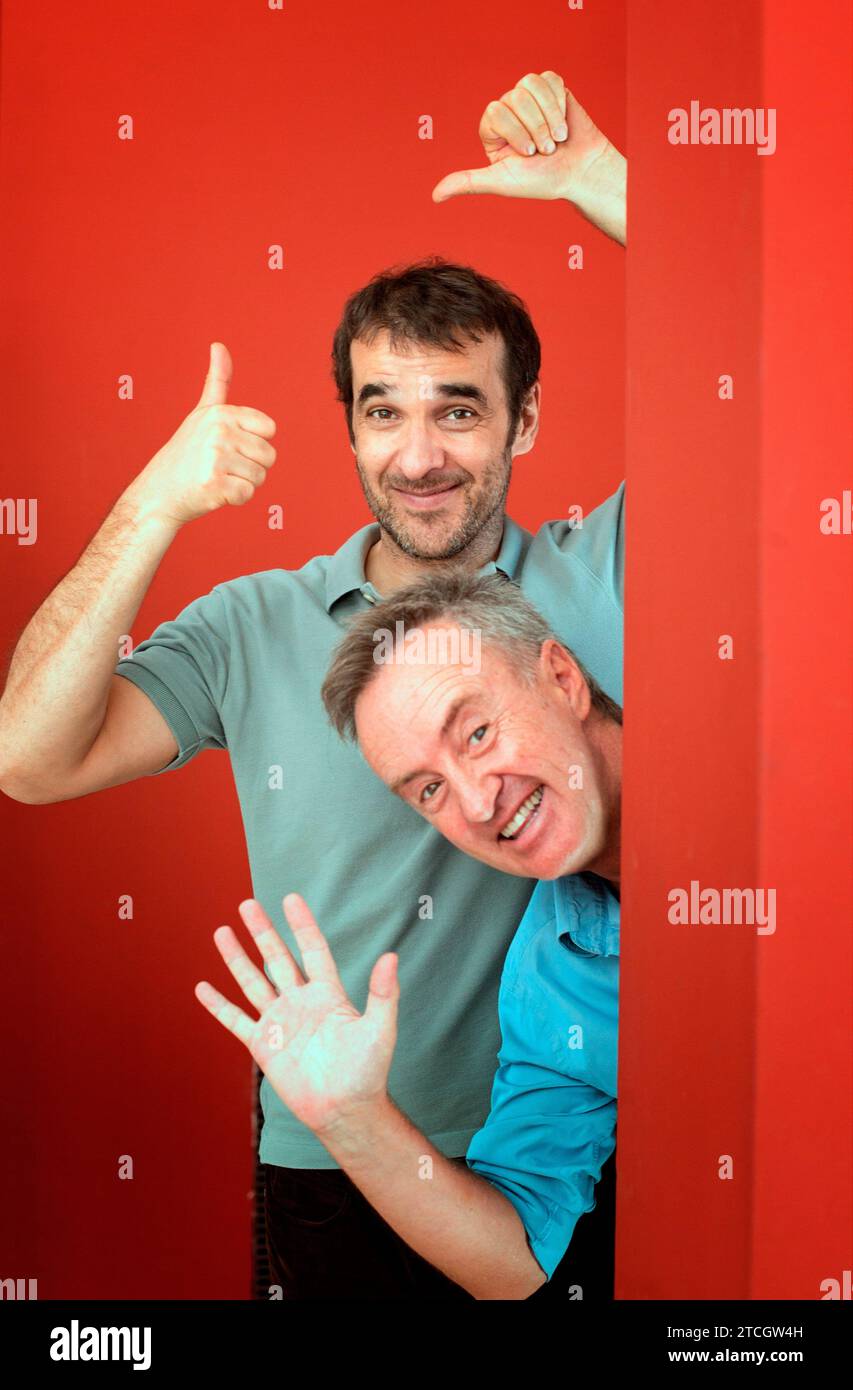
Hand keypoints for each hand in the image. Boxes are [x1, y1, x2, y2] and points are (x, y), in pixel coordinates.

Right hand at [121, 342, 276, 528]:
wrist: (158, 493)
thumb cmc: (186, 454)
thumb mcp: (201, 413)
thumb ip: (217, 381)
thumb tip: (218, 345)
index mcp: (221, 413)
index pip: (269, 430)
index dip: (254, 443)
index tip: (230, 446)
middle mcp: (219, 431)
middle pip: (269, 456)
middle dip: (250, 467)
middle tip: (221, 467)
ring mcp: (216, 458)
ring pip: (260, 477)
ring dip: (243, 484)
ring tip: (216, 478)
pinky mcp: (214, 484)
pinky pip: (248, 494)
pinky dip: (235, 499)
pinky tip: (214, 493)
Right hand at [194, 894, 399, 1135]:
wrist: (344, 1110)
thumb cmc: (367, 1071)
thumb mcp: (379, 1028)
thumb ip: (384, 993)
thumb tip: (392, 956)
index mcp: (328, 993)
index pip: (312, 949)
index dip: (302, 924)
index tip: (291, 898)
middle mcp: (301, 1002)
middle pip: (277, 959)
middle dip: (262, 931)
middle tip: (247, 904)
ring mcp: (279, 1021)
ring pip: (252, 982)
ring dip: (237, 959)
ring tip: (221, 932)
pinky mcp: (263, 1045)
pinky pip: (236, 1020)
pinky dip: (218, 1005)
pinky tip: (202, 988)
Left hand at [432, 70, 625, 243]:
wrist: (582, 172)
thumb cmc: (543, 180)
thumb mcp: (502, 182)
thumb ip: (468, 182)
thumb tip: (435, 196)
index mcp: (492, 130)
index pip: (494, 112)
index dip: (516, 132)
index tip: (528, 154)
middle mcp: (508, 111)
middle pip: (514, 97)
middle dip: (535, 127)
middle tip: (546, 150)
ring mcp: (529, 98)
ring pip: (529, 85)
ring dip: (549, 116)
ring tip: (557, 139)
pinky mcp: (551, 88)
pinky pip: (549, 79)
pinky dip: (559, 103)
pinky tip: (564, 122)